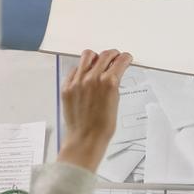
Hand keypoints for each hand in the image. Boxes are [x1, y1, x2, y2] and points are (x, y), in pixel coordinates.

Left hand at [58, 49, 133, 171]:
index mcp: (109, 82)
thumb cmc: (102, 127)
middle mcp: (93, 78)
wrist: (85, 139)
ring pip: (88, 56)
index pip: (120, 60)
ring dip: (96, 57)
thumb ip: (114, 84)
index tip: (125, 58)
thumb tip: (114, 73)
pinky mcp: (67, 86)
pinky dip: (81, 70)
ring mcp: (78, 81)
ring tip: (98, 61)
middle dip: (113, 55)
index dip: (125, 58)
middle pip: (105, 55)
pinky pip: (75, 70)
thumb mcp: (116, 101)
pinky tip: (85, 75)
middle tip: (115, 57)